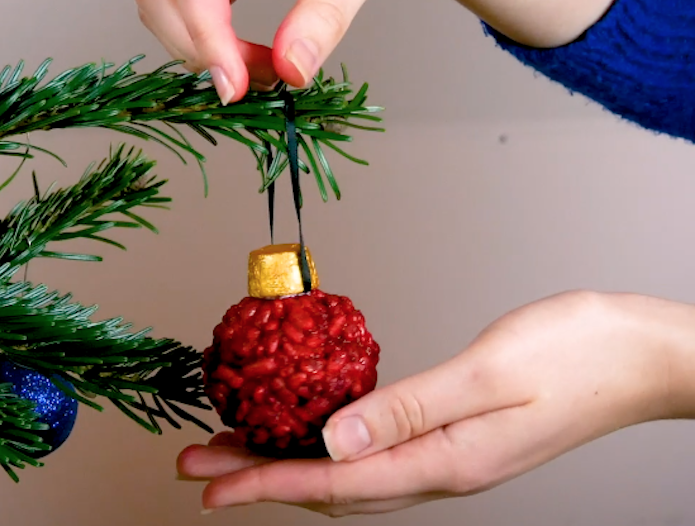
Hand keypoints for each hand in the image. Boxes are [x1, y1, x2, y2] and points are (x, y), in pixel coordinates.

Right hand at [134, 0, 629, 102]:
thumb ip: (326, 14)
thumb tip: (291, 69)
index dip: (202, 30)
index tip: (233, 84)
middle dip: (196, 44)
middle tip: (253, 85)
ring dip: (200, 46)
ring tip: (263, 70)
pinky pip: (188, 4)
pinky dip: (212, 40)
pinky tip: (254, 58)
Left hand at [178, 291, 694, 515]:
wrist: (644, 357)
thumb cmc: (579, 355)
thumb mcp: (489, 375)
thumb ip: (408, 409)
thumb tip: (332, 441)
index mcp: (444, 462)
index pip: (332, 483)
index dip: (264, 484)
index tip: (210, 486)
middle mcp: (440, 469)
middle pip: (328, 486)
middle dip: (257, 477)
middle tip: (196, 467)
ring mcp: (449, 458)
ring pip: (346, 473)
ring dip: (285, 463)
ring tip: (232, 451)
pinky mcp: (455, 436)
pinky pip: (373, 453)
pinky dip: (325, 448)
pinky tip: (309, 431)